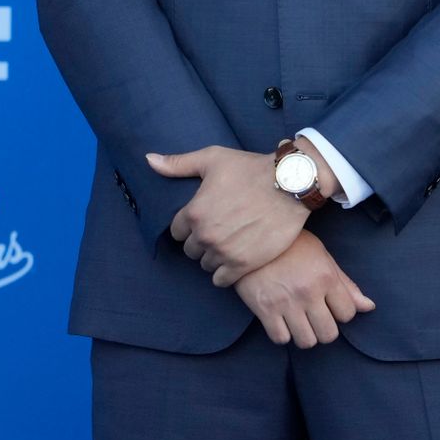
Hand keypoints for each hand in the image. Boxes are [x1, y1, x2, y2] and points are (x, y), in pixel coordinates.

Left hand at [146, 142, 338, 286]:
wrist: (289, 184)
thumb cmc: (251, 169)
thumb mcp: (212, 159)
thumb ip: (178, 164)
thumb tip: (149, 160)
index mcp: (193, 212)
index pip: (177, 232)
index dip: (189, 225)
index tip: (203, 219)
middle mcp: (205, 235)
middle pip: (191, 250)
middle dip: (201, 241)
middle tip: (218, 231)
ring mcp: (224, 252)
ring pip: (205, 265)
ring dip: (213, 257)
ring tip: (228, 244)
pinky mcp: (244, 264)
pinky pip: (221, 280)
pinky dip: (224, 273)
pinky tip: (234, 261)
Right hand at [235, 229, 375, 347]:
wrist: (252, 236)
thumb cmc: (291, 245)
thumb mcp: (322, 257)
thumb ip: (345, 284)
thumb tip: (369, 307)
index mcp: (326, 277)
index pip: (348, 314)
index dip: (341, 313)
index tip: (329, 306)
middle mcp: (308, 292)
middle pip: (329, 334)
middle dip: (324, 329)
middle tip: (314, 318)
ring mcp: (286, 303)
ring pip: (307, 342)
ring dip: (304, 335)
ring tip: (298, 322)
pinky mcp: (264, 309)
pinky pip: (281, 339)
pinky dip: (282, 334)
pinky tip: (281, 321)